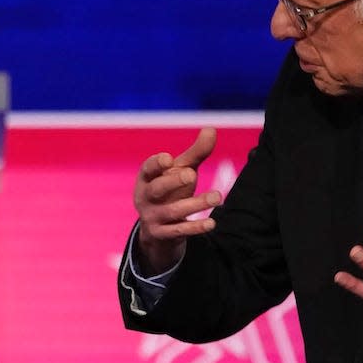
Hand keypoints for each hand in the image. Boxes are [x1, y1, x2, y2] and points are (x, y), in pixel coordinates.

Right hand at [133, 128, 222, 273]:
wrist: (157, 230)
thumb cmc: (171, 191)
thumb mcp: (181, 171)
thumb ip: (195, 152)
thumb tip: (211, 128)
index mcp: (147, 178)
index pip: (148, 168)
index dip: (156, 164)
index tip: (169, 158)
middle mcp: (145, 197)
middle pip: (157, 189)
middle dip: (173, 182)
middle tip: (192, 174)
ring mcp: (151, 217)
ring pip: (172, 211)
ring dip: (195, 204)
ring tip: (218, 196)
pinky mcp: (161, 234)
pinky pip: (178, 230)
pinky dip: (195, 227)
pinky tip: (212, 223)